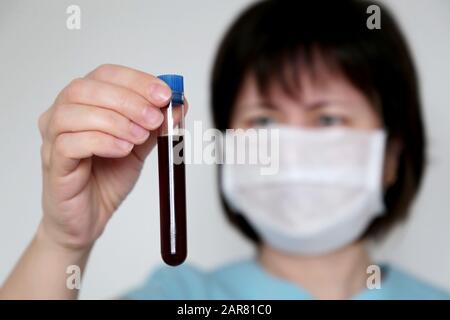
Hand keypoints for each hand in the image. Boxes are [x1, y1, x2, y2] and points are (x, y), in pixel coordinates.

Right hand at [37, 64, 173, 250]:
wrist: (90, 217)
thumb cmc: (108, 177)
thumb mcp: (140, 146)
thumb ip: (156, 125)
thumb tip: (179, 103)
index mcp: (85, 102)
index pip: (106, 75)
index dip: (137, 80)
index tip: (164, 94)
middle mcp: (63, 114)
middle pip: (86, 88)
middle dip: (127, 100)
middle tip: (154, 117)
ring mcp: (52, 138)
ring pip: (74, 112)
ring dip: (115, 121)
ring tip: (140, 137)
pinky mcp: (53, 163)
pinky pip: (69, 143)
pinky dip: (102, 142)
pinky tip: (122, 150)